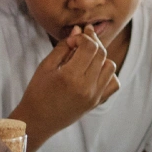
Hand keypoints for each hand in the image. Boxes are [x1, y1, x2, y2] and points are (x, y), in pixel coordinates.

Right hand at [13, 26, 118, 148]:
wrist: (37, 121)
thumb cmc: (37, 92)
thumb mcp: (46, 66)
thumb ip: (64, 47)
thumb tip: (78, 30)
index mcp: (70, 76)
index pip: (90, 46)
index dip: (84, 36)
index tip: (74, 37)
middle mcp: (86, 87)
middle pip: (102, 54)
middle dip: (93, 42)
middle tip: (82, 38)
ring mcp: (94, 96)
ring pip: (110, 66)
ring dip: (101, 57)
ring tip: (87, 56)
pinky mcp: (97, 102)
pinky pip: (114, 83)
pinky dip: (108, 74)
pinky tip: (94, 71)